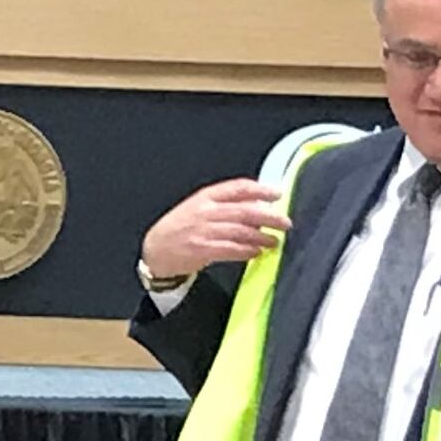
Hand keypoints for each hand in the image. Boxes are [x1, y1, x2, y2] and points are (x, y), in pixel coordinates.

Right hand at [142, 178, 287, 276]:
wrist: (156, 249)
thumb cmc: (180, 228)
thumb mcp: (199, 207)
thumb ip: (225, 205)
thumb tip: (257, 206)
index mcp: (206, 197)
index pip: (238, 188)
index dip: (260, 189)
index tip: (277, 193)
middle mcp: (206, 211)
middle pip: (244, 210)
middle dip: (268, 216)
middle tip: (284, 222)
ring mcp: (203, 230)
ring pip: (239, 231)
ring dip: (260, 236)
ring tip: (274, 241)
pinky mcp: (201, 249)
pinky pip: (230, 249)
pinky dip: (246, 251)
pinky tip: (256, 252)